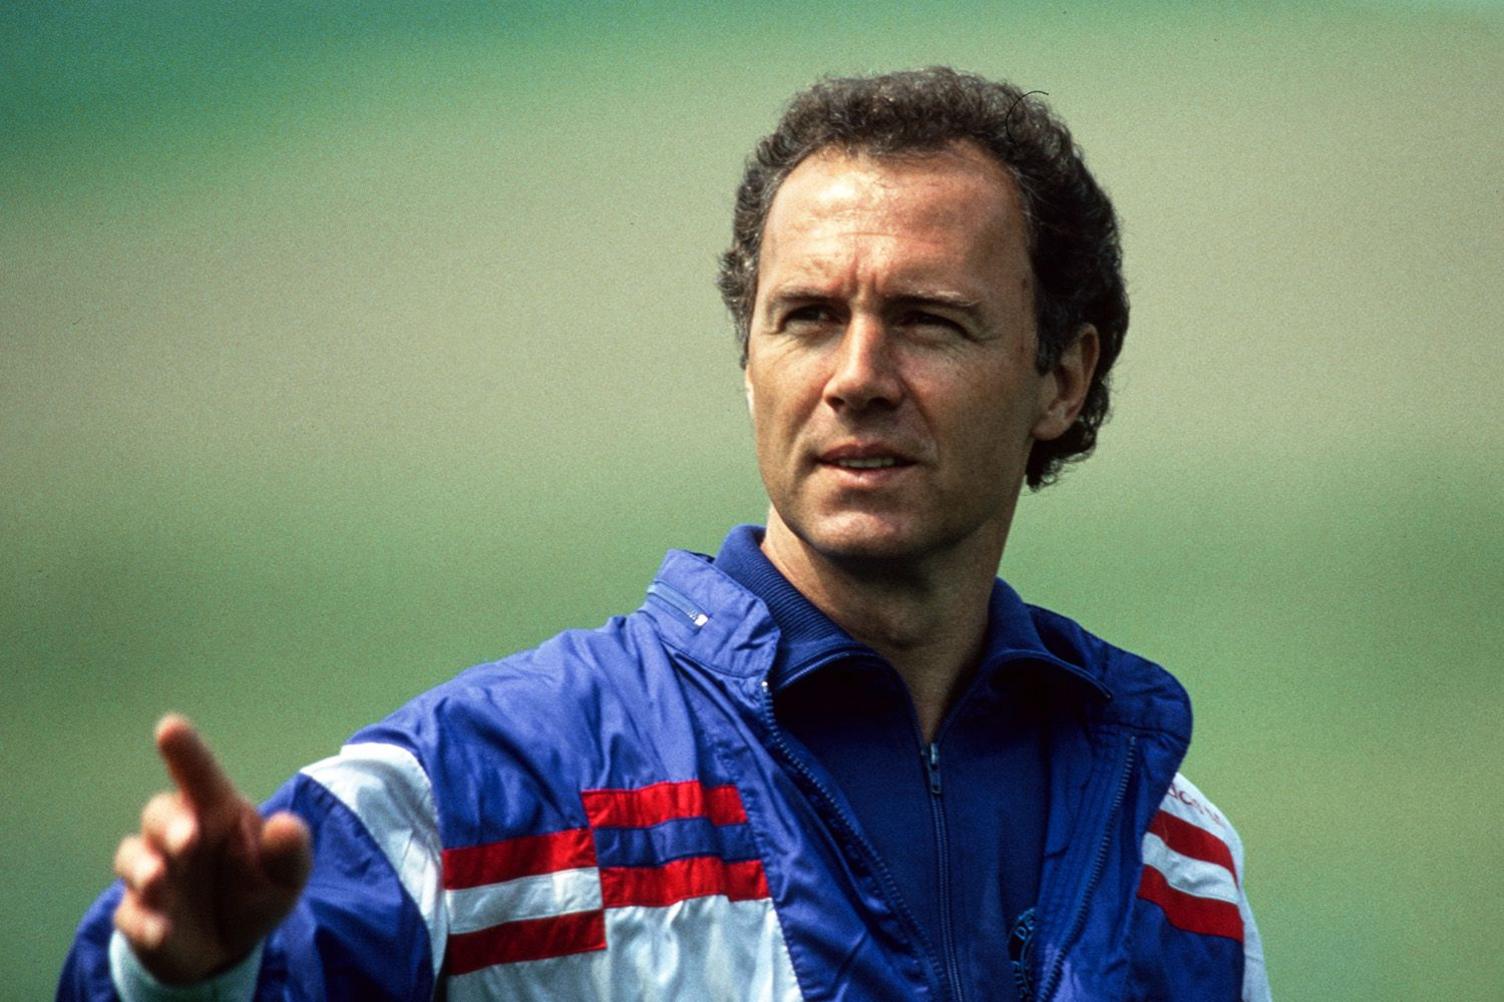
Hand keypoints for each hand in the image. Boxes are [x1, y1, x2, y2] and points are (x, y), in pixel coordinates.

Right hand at [112, 714, 312, 984]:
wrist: (227, 948)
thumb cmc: (256, 891)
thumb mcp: (287, 874)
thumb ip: (291, 850)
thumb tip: (285, 824)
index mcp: (217, 813)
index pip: (198, 776)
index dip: (184, 751)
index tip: (169, 726)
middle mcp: (178, 836)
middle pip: (159, 813)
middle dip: (170, 824)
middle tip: (189, 840)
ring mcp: (154, 874)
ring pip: (131, 857)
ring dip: (144, 868)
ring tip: (160, 882)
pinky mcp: (138, 913)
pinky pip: (129, 913)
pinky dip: (143, 922)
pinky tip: (159, 932)